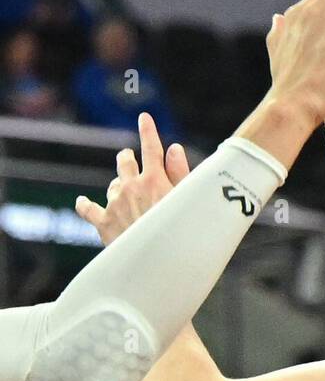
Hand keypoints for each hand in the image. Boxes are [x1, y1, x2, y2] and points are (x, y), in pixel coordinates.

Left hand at [75, 113, 190, 243]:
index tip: (144, 116)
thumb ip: (180, 172)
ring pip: (112, 184)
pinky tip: (82, 202)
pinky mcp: (103, 222)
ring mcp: (115, 203)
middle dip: (126, 157)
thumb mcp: (186, 199)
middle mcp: (131, 186)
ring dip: (118, 184)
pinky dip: (85, 204)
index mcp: (155, 178)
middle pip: (124, 161)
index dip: (148, 130)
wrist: (159, 263)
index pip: (151, 147)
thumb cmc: (180, 232)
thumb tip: (174, 148)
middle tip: (129, 158)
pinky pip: (89, 209)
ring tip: (125, 192)